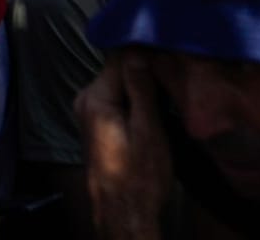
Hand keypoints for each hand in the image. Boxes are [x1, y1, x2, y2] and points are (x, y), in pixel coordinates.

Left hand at [79, 52, 170, 238]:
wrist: (122, 210)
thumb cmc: (140, 174)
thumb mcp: (148, 128)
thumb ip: (140, 88)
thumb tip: (137, 50)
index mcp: (96, 97)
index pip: (118, 56)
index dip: (144, 51)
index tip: (168, 49)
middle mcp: (85, 98)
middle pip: (117, 69)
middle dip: (143, 66)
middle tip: (174, 67)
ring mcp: (89, 110)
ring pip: (118, 83)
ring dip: (141, 82)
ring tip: (169, 83)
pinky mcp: (97, 122)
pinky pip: (116, 98)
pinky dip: (134, 96)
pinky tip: (154, 102)